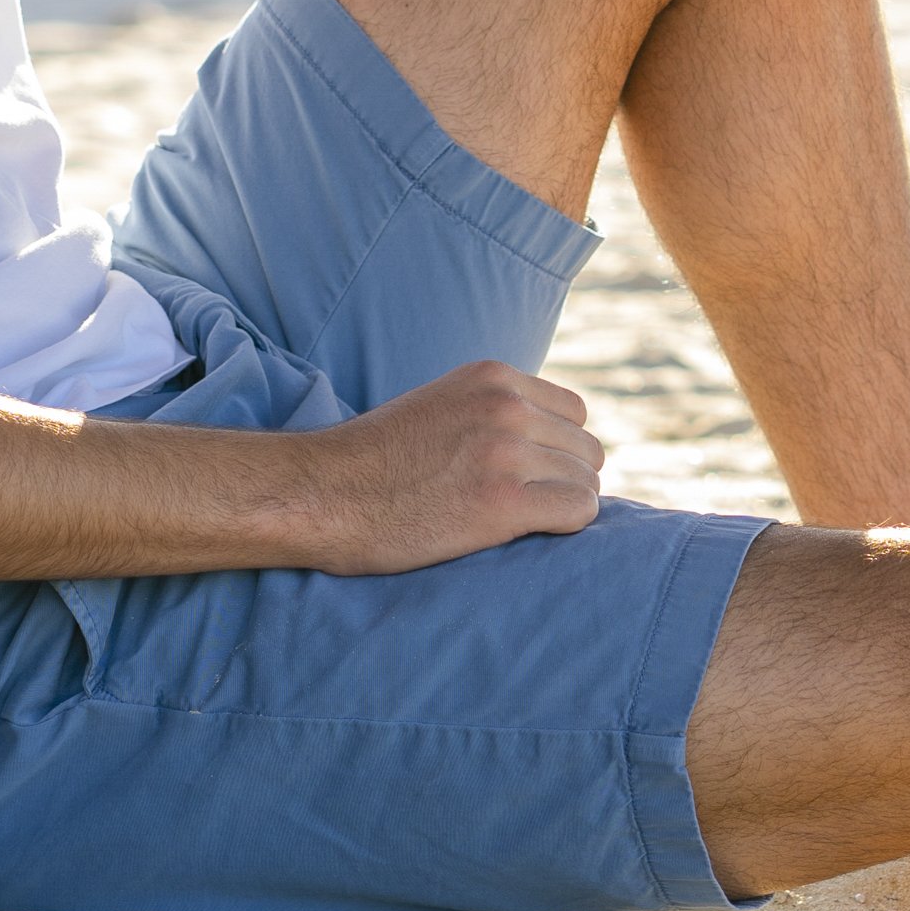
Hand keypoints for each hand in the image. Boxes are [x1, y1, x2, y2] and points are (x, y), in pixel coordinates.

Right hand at [304, 359, 602, 576]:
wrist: (322, 493)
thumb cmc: (374, 461)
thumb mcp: (439, 405)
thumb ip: (491, 410)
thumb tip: (547, 440)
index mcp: (491, 377)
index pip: (574, 411)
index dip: (557, 449)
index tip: (530, 475)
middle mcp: (505, 405)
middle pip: (586, 448)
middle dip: (565, 480)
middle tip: (527, 506)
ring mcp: (506, 452)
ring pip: (587, 481)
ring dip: (564, 507)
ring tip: (521, 522)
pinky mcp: (503, 502)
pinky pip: (579, 512)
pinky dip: (564, 528)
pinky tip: (526, 533)